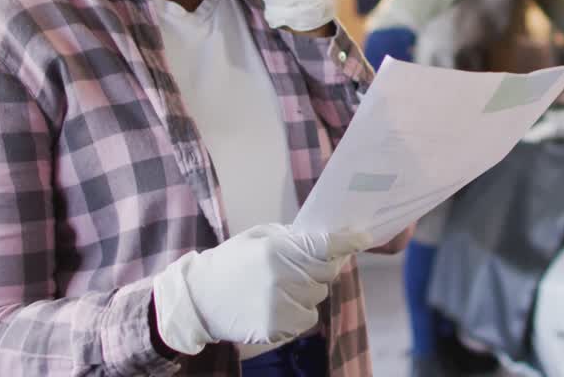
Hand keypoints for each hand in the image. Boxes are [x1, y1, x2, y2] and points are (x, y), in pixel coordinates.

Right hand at [151, 225, 369, 354]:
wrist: (199, 299)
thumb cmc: (231, 262)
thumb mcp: (259, 237)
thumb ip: (293, 236)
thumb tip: (328, 238)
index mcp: (277, 250)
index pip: (324, 245)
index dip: (348, 241)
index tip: (364, 238)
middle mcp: (282, 277)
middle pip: (328, 271)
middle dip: (324, 266)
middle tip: (304, 264)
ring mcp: (280, 305)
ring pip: (318, 295)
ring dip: (308, 290)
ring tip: (278, 286)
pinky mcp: (278, 327)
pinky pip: (308, 317)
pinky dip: (300, 311)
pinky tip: (276, 304)